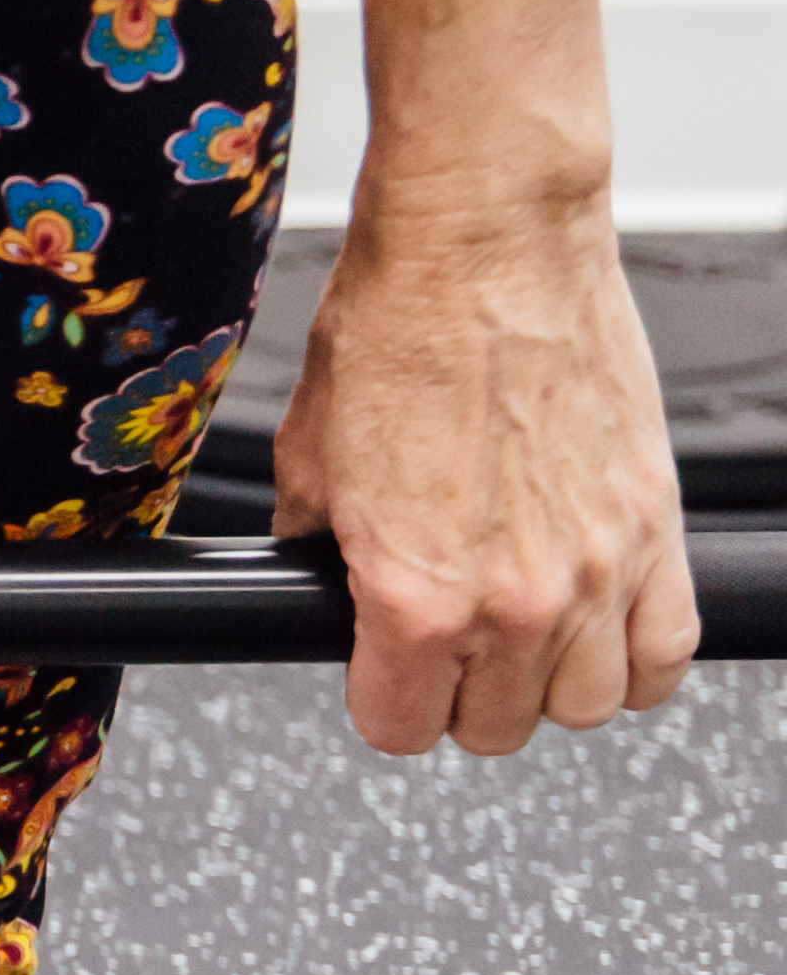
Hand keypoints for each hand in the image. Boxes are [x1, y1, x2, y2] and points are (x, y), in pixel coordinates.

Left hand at [271, 193, 691, 757]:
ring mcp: (599, 570)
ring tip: (515, 629)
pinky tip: (597, 623)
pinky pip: (668, 651)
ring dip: (547, 680)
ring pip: (588, 705)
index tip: (378, 670)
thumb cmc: (396, 326)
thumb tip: (323, 577)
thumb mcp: (307, 455)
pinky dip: (635, 654)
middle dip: (459, 693)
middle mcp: (515, 600)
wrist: (485, 246)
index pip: (400, 726)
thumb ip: (320, 544)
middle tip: (442, 640)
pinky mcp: (657, 529)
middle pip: (496, 728)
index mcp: (414, 595)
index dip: (380, 700)